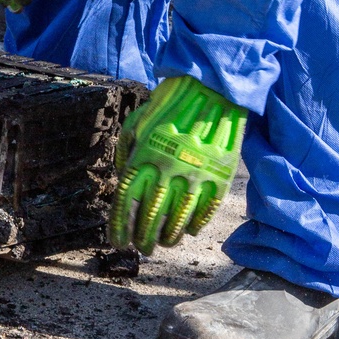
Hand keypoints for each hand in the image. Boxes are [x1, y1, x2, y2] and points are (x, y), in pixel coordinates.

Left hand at [109, 76, 247, 252]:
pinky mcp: (219, 176)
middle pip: (150, 217)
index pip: (126, 202)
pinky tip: (188, 231)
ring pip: (178, 220)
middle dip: (143, 238)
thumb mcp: (136, 124)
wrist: (210, 90)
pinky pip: (205, 210)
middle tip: (142, 248)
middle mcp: (167, 170)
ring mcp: (195, 175)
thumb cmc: (167, 107)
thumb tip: (122, 178)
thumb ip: (125, 153)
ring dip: (169, 237)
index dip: (120, 226)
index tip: (118, 243)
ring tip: (164, 244)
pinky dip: (195, 224)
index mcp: (144, 158)